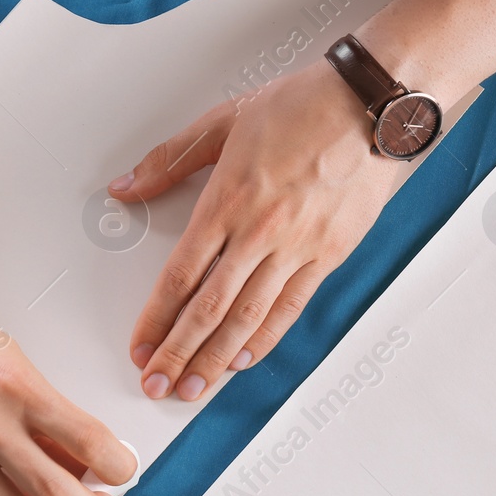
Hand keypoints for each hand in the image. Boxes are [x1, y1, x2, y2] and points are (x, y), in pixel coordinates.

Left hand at [107, 62, 396, 399]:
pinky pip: (290, 308)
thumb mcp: (222, 121)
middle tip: (156, 385)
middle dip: (178, 354)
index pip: (180, 275)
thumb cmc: (302, 107)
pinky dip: (265, 339)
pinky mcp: (327, 256)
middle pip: (208, 309)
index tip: (140, 346)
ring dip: (216, 359)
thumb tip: (127, 187)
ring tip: (193, 388)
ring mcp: (295, 249)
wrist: (368, 106)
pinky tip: (243, 360)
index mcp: (226, 201)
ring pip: (247, 318)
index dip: (156, 319)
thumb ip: (169, 160)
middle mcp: (258, 233)